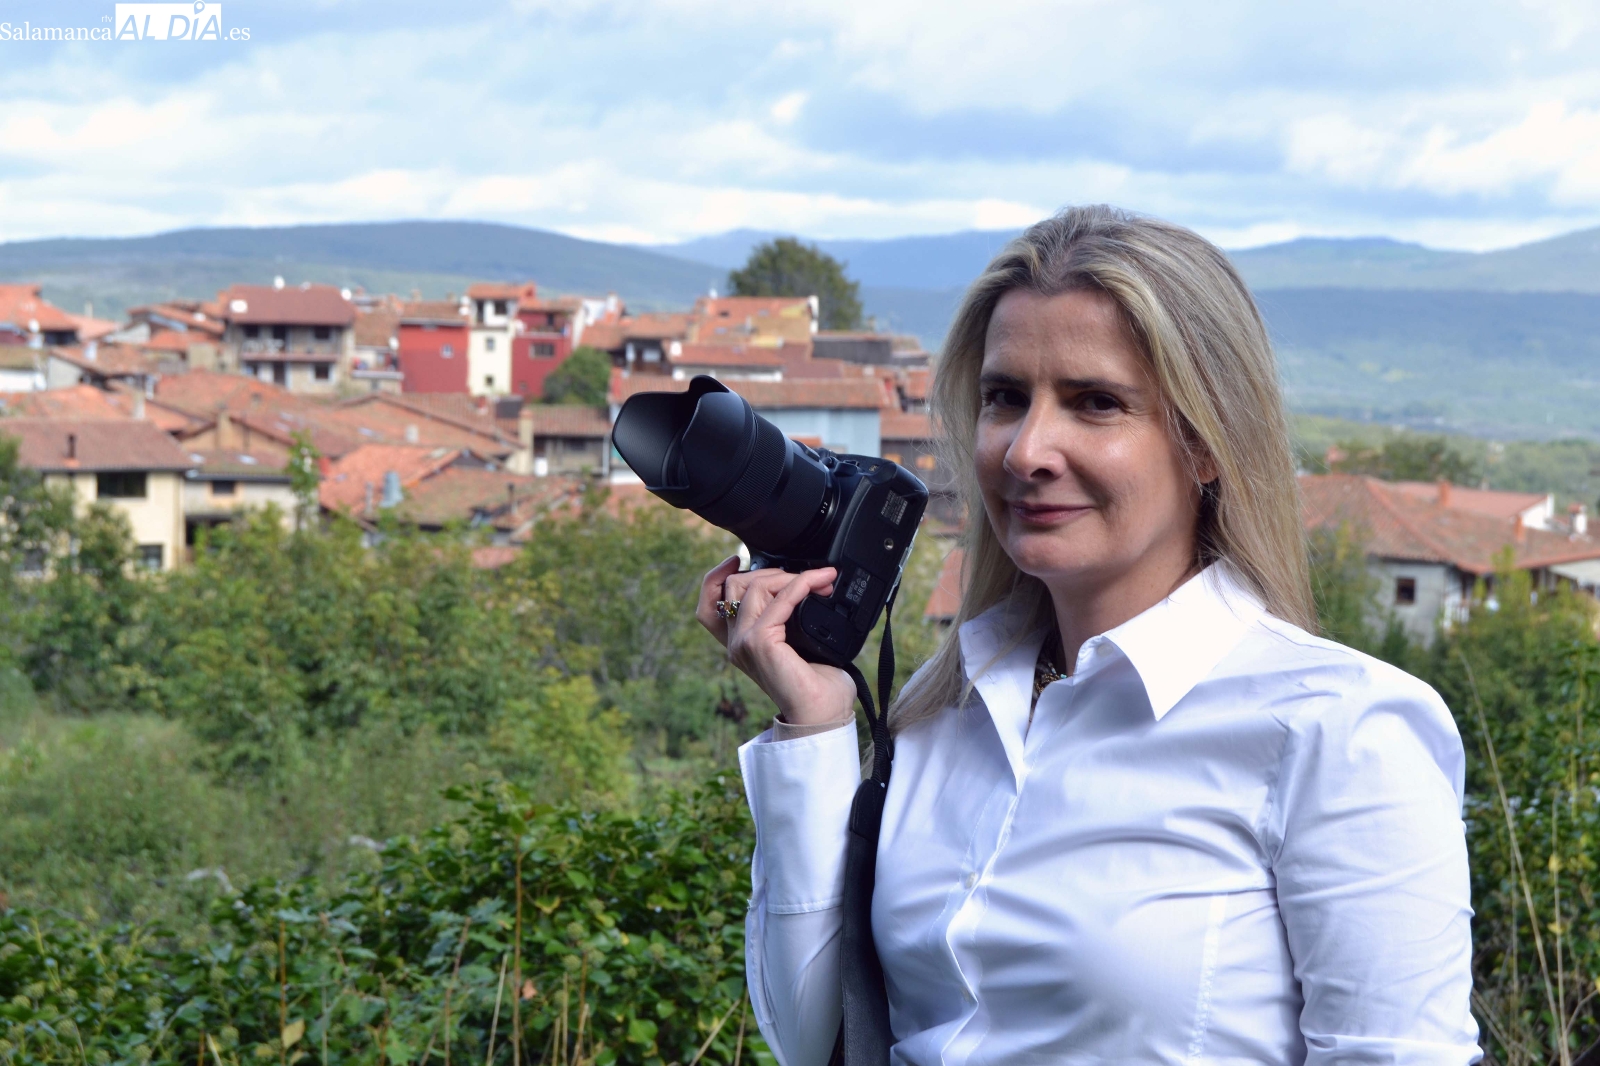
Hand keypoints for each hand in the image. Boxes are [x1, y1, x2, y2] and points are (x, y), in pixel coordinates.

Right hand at [696, 555, 857, 725]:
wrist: (824, 714)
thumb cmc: (818, 686)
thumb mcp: (797, 644)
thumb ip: (787, 618)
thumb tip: (807, 586)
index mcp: (740, 645)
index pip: (708, 605)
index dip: (715, 577)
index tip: (737, 559)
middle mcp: (736, 644)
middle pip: (733, 586)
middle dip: (772, 571)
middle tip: (810, 577)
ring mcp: (744, 643)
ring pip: (754, 586)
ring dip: (790, 575)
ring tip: (820, 581)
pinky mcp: (759, 643)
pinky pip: (780, 598)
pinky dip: (802, 583)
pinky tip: (820, 582)